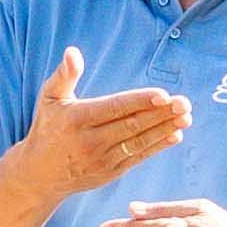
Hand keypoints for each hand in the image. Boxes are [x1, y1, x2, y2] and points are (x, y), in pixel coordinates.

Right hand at [4, 48, 189, 201]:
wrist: (40, 174)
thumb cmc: (47, 128)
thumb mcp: (49, 98)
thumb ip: (64, 75)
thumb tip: (73, 52)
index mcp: (77, 119)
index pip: (114, 108)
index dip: (140, 102)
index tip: (163, 95)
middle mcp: (90, 141)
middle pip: (131, 126)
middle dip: (160, 115)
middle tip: (184, 103)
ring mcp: (102, 159)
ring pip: (138, 143)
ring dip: (164, 130)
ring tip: (186, 117)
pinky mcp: (110, 172)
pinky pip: (138, 158)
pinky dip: (157, 147)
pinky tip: (175, 135)